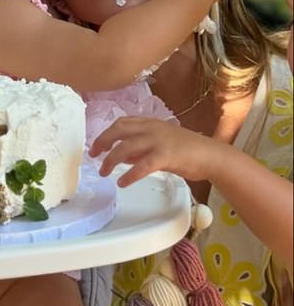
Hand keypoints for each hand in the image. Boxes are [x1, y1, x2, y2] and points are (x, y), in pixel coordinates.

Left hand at [89, 117, 219, 186]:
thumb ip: (140, 149)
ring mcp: (158, 141)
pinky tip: (122, 182)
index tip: (96, 145)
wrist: (211, 156)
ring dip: (110, 161)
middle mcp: (152, 129)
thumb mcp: (159, 145)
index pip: (122, 123)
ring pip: (125, 147)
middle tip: (93, 155)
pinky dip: (129, 175)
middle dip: (102, 142)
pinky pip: (142, 166)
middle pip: (118, 130)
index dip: (106, 133)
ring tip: (104, 172)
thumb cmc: (187, 152)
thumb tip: (120, 156)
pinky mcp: (165, 156)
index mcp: (151, 124)